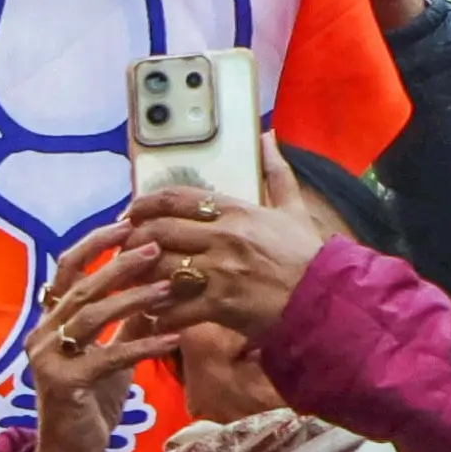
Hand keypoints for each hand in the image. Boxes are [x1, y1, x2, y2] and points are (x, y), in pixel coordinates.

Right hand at [21, 233, 174, 451]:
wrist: (72, 451)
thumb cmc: (90, 400)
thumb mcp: (112, 354)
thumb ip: (126, 323)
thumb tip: (156, 286)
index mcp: (50, 320)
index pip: (67, 268)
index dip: (94, 243)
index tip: (127, 223)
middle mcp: (43, 333)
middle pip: (82, 287)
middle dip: (120, 264)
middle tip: (156, 248)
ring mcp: (49, 358)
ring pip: (92, 316)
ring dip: (134, 299)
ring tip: (169, 288)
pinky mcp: (64, 383)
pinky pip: (108, 357)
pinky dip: (143, 346)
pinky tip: (173, 339)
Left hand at [119, 184, 324, 343]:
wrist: (328, 298)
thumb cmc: (307, 255)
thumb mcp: (292, 208)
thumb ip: (275, 171)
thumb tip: (267, 135)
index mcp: (235, 210)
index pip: (173, 198)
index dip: (142, 205)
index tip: (128, 215)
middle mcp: (222, 236)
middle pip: (156, 231)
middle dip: (132, 242)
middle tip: (122, 252)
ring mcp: (219, 270)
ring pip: (158, 269)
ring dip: (139, 278)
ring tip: (132, 284)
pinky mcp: (220, 304)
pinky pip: (174, 308)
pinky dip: (158, 314)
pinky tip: (154, 316)